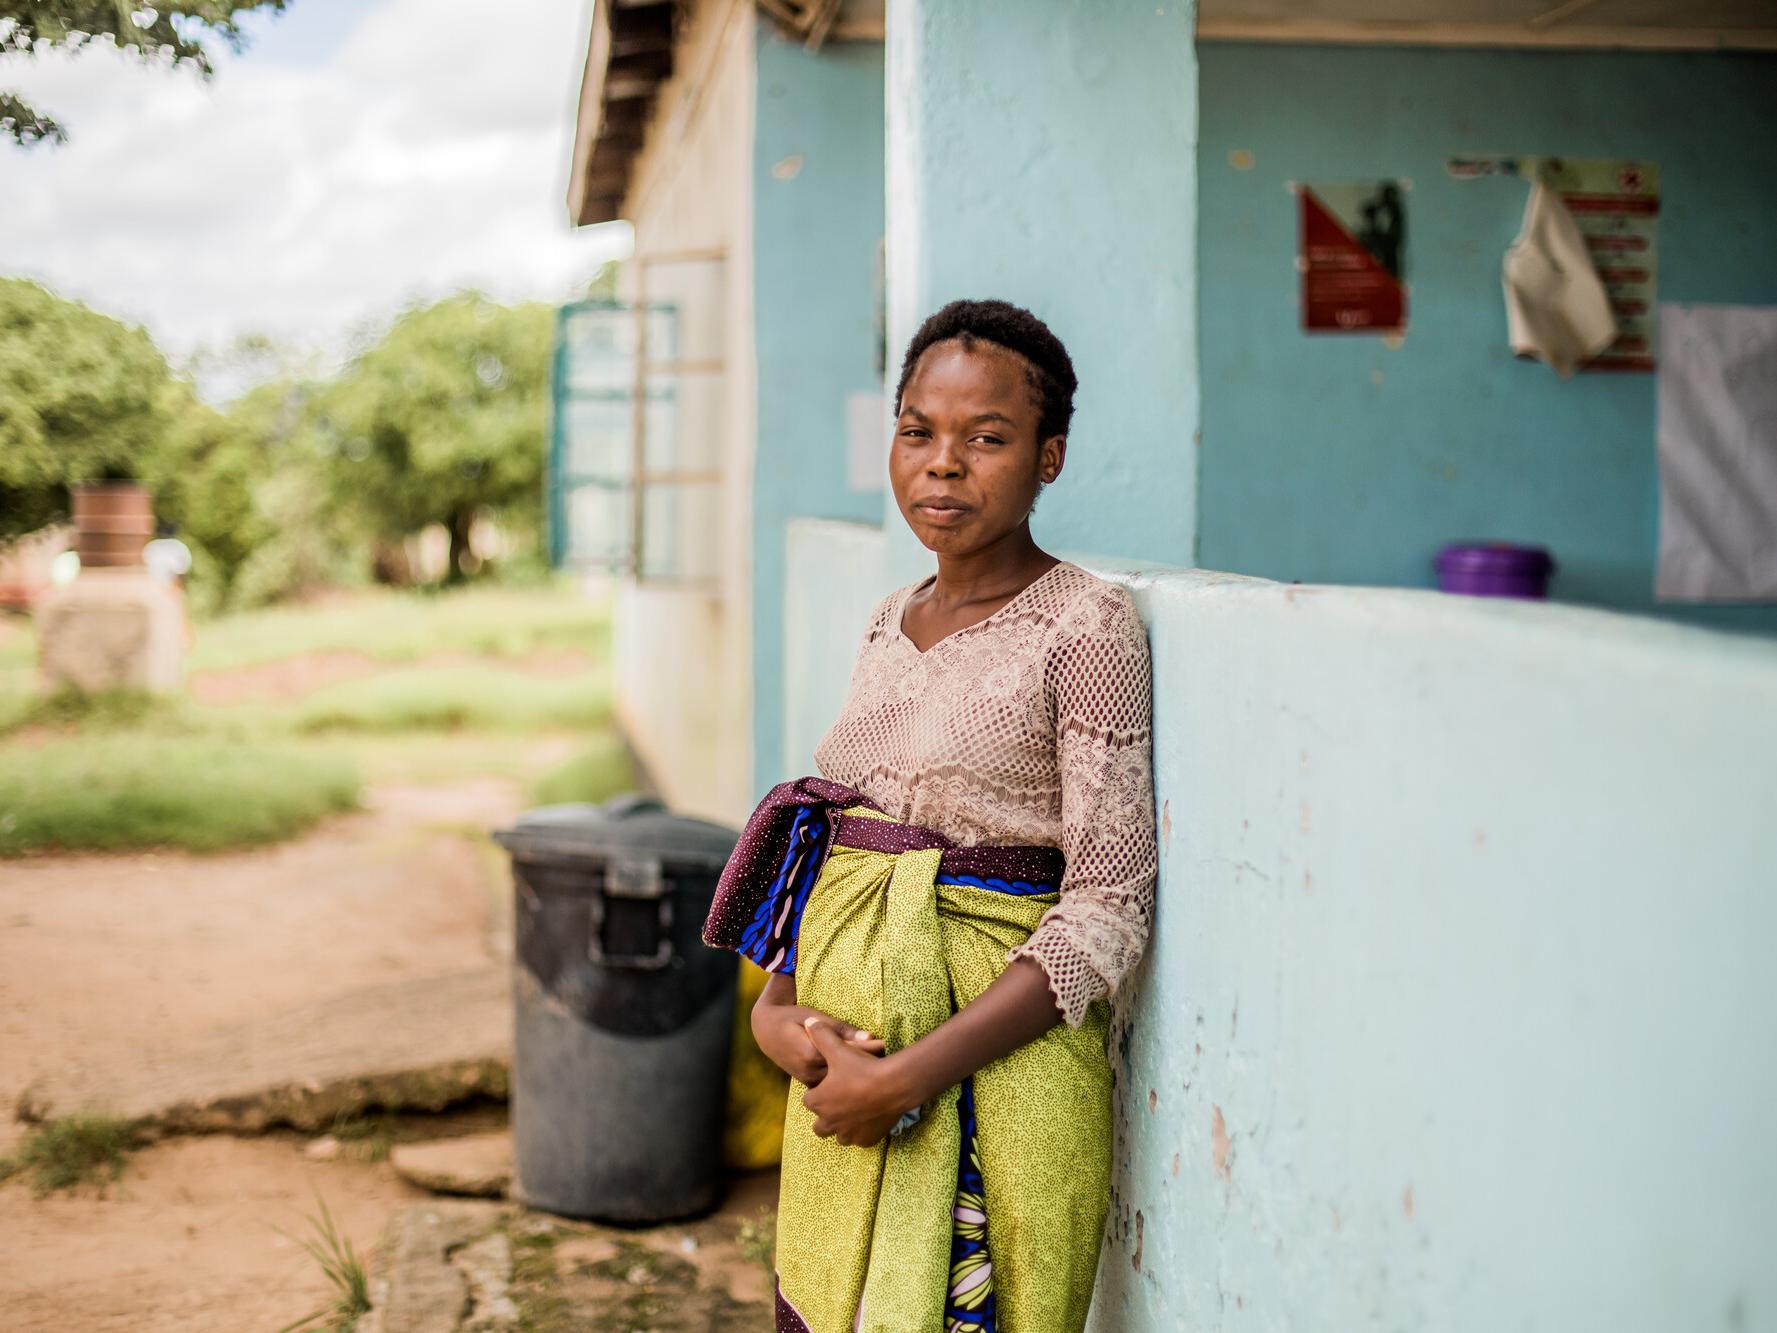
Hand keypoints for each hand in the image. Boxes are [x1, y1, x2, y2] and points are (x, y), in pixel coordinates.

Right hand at [752, 1001, 883, 1086]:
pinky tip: (863, 1075)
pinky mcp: (810, 1084)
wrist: (766, 1032)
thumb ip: (841, 1030)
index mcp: (813, 1055)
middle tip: (890, 1057)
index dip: (869, 1049)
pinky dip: (847, 1079)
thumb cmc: (792, 1018)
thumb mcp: (814, 1017)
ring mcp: (810, 1081)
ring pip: (841, 1080)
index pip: (848, 1054)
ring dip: (859, 1074)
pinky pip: (833, 1084)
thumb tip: (870, 1036)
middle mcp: (811, 1073)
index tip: (887, 1044)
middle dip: (868, 1064)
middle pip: (846, 1070)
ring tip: (882, 1068)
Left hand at [801, 1019, 916, 1146]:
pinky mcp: (866, 1140)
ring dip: (843, 1126)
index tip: (830, 1082)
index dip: (819, 1091)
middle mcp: (829, 1122)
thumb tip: (809, 1022)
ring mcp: (848, 1134)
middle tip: (840, 1099)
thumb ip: (821, 1035)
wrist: (894, 1086)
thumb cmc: (863, 1068)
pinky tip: (870, 1117)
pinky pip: (860, 1140)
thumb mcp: (839, 1048)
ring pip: (839, 1135)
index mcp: (818, 1102)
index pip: (809, 1100)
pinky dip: (862, 1132)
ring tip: (855, 1110)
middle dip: (826, 1115)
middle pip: (819, 1125)